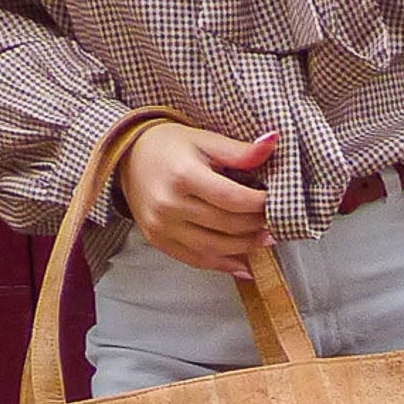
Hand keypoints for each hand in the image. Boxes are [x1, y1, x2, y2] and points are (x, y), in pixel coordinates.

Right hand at [118, 123, 276, 279]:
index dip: (260, 204)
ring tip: (264, 239)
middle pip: (225, 225)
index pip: (232, 199)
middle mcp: (169, 205)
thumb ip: (240, 150)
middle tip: (274, 220)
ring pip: (213, 248)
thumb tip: (273, 142)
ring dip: (244, 247)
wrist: (127, 156)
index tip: (275, 200)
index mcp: (183, 175)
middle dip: (256, 225)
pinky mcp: (156, 240)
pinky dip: (221, 264)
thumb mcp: (204, 139)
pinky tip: (242, 263)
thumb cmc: (169, 145)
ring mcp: (161, 226)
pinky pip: (194, 259)